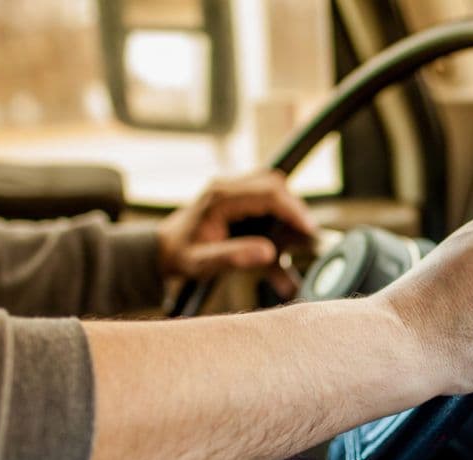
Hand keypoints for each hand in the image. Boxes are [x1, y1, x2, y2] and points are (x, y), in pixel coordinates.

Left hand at [157, 169, 315, 279]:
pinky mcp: (236, 197)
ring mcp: (231, 189)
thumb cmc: (181, 256)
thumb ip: (234, 257)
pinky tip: (283, 236)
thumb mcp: (203, 263)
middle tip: (307, 233)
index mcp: (220, 199)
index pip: (268, 194)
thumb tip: (268, 253)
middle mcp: (226, 187)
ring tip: (298, 235)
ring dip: (288, 208)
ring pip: (272, 186)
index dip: (293, 210)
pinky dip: (280, 212)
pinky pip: (265, 196)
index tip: (309, 229)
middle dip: (295, 206)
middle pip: (273, 183)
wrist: (163, 249)